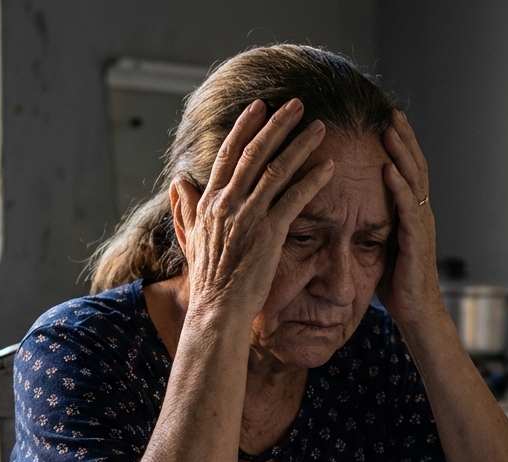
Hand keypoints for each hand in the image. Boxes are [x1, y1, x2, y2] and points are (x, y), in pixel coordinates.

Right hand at [170, 99, 333, 321]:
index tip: (260, 106)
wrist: (217, 310)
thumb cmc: (209, 280)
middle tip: (298, 104)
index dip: (245, 127)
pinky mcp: (269, 234)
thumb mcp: (190, 239)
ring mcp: (248, 217)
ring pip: (276, 170)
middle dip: (277, 125)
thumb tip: (177, 181)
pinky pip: (294, 199)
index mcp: (209, 202)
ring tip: (319, 128)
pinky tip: (329, 167)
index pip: (228, 154)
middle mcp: (227, 204)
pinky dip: (313, 180)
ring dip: (300, 145)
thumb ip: (184, 208)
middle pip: (254, 153)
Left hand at [378, 110, 443, 329]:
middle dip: (403, 137)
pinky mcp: (416, 242)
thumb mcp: (381, 246)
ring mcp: (421, 226)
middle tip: (391, 111)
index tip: (386, 119)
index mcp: (411, 213)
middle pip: (414, 166)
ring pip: (414, 181)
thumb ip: (372, 224)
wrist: (417, 314)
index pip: (406, 170)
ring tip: (390, 129)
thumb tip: (348, 209)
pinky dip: (399, 187)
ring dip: (402, 153)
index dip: (399, 144)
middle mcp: (420, 214)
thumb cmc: (397, 284)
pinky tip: (389, 169)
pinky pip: (408, 209)